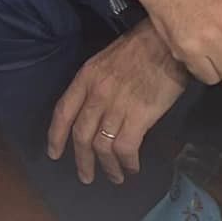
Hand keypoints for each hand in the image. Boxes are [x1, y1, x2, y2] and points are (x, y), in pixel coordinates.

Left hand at [46, 20, 191, 185]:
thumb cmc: (142, 48)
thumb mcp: (107, 60)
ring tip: (114, 177)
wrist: (167, 43)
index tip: (54, 154)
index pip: (62, 112)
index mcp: (85, 78)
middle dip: (82, 160)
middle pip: (81, 135)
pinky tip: (132, 168)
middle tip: (85, 177)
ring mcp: (115, 106)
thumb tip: (97, 111)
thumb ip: (97, 85)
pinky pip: (125, 147)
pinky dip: (126, 162)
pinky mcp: (138, 116)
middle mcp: (95, 95)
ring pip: (102, 146)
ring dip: (107, 166)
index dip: (56, 136)